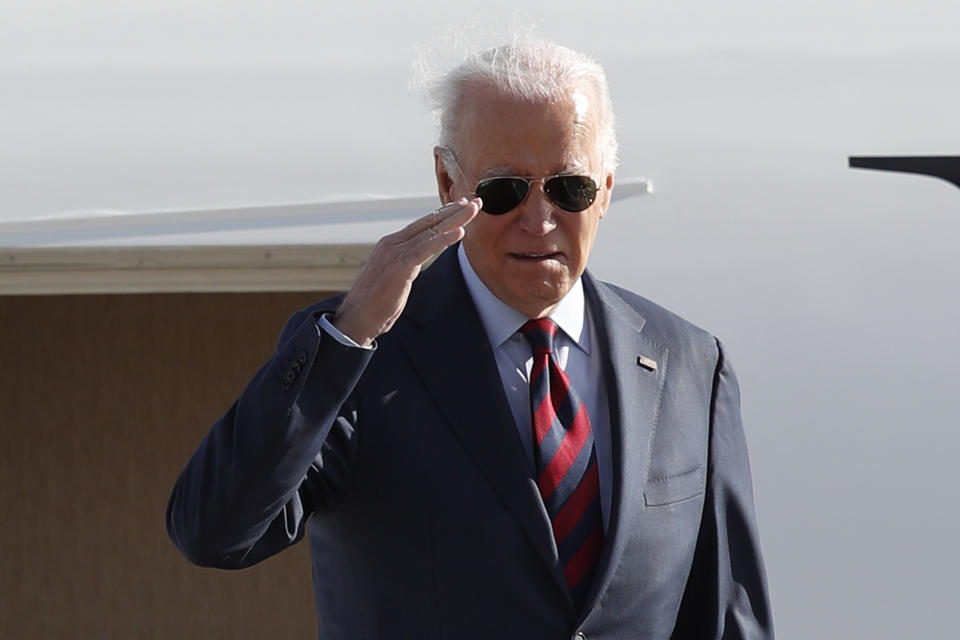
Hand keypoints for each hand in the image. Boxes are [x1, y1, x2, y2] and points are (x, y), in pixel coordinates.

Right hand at [331, 197, 479, 345]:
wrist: (356, 318)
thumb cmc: (375, 303)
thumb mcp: (393, 276)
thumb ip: (406, 263)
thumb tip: (417, 260)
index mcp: (391, 244)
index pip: (422, 225)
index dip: (444, 215)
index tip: (462, 206)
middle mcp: (392, 243)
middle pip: (429, 222)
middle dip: (454, 211)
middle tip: (475, 201)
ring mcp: (395, 252)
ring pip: (430, 231)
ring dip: (455, 219)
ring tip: (473, 210)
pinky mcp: (399, 265)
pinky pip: (426, 248)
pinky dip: (444, 239)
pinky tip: (460, 232)